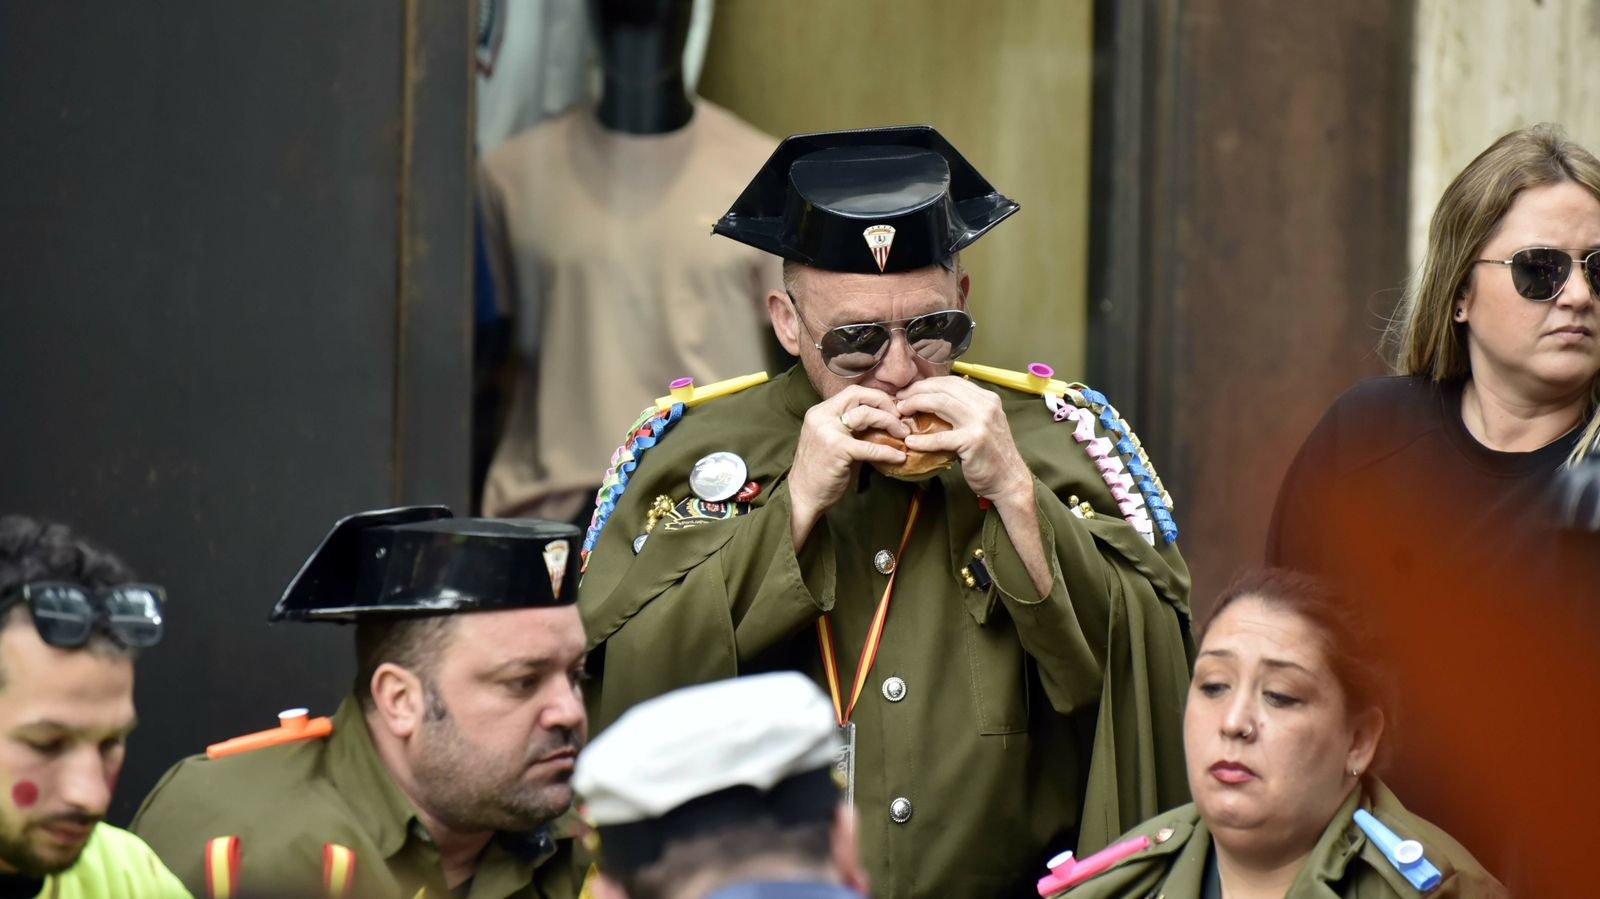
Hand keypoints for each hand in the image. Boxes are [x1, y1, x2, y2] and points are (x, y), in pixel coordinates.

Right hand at [790, 386, 908, 549]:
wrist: (803, 496)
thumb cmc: (821, 471)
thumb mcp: (835, 441)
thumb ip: (854, 429)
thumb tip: (884, 423)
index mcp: (820, 412)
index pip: (852, 393)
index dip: (876, 397)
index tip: (892, 410)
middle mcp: (821, 416)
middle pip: (858, 395)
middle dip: (884, 403)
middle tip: (900, 418)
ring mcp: (827, 431)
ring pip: (866, 414)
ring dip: (889, 422)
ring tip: (902, 433)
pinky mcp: (837, 449)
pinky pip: (870, 447)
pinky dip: (888, 451)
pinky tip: (899, 457)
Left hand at [894, 377, 1033, 510]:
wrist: (1009, 480)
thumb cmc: (991, 455)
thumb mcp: (983, 424)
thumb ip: (965, 410)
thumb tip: (935, 401)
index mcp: (987, 398)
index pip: (952, 382)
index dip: (927, 384)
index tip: (910, 391)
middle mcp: (985, 406)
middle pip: (943, 389)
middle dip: (917, 391)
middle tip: (899, 399)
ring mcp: (981, 422)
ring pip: (941, 404)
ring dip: (916, 405)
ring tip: (901, 412)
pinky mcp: (973, 442)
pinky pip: (941, 437)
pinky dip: (923, 440)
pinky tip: (910, 441)